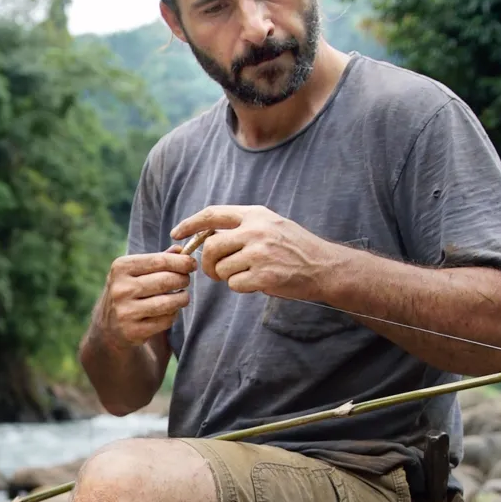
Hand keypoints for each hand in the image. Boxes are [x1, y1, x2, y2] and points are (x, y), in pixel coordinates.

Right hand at [90, 247, 196, 348]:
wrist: (108, 327)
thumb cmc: (128, 291)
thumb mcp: (135, 271)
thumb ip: (158, 259)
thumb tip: (180, 250)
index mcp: (120, 268)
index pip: (159, 261)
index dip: (181, 262)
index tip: (192, 264)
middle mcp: (121, 289)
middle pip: (166, 281)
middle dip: (183, 279)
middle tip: (185, 280)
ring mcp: (126, 311)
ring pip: (168, 303)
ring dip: (182, 298)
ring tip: (182, 296)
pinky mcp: (133, 331)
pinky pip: (165, 320)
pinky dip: (173, 315)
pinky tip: (169, 311)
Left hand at [172, 205, 337, 298]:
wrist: (324, 267)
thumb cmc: (294, 248)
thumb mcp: (270, 225)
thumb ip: (242, 227)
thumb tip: (206, 236)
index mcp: (255, 214)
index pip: (212, 214)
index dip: (190, 224)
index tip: (176, 233)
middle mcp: (256, 231)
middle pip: (211, 246)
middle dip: (207, 262)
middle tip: (214, 271)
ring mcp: (260, 253)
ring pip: (221, 267)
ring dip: (225, 277)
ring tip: (242, 276)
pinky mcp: (264, 275)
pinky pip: (234, 284)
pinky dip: (239, 287)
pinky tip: (255, 283)